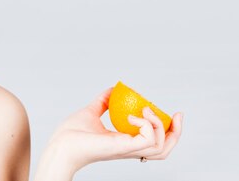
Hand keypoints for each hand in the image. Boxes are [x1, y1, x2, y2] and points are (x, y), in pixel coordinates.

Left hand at [47, 87, 183, 172]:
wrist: (60, 144)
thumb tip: (112, 89)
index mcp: (125, 142)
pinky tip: (132, 116)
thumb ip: (103, 102)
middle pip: (164, 149)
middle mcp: (129, 148)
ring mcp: (127, 149)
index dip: (167, 130)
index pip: (154, 142)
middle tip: (177, 115)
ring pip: (161, 147)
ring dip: (161, 126)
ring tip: (145, 109)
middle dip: (177, 133)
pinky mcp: (123, 148)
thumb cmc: (71, 134)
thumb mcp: (91, 112)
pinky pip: (148, 140)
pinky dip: (146, 125)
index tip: (171, 112)